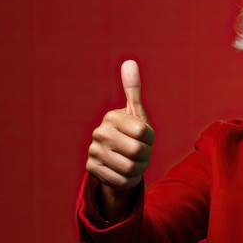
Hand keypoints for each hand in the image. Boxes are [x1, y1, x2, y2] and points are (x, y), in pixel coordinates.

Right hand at [86, 60, 155, 189]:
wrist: (118, 159)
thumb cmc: (132, 133)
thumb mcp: (137, 113)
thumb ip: (133, 90)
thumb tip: (130, 62)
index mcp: (112, 116)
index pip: (143, 132)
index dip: (150, 138)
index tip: (143, 136)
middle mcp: (99, 133)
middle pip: (138, 151)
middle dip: (146, 155)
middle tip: (140, 152)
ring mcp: (93, 152)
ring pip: (131, 168)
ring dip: (139, 168)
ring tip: (133, 161)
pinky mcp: (91, 170)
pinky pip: (122, 181)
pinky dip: (129, 179)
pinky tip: (123, 171)